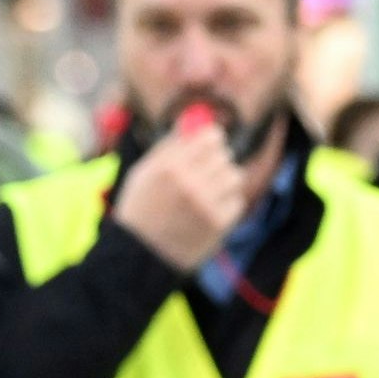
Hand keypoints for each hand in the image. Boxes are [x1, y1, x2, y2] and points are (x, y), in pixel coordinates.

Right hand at [108, 108, 259, 274]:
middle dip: (216, 161)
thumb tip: (195, 122)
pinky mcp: (219, 223)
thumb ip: (170, 145)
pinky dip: (226, 205)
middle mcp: (189, 183)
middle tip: (204, 174)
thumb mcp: (144, 172)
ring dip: (224, 182)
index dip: (212, 139)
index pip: (210, 137)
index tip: (211, 144)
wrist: (141, 255)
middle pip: (224, 155)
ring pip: (235, 176)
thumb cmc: (141, 209)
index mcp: (169, 166)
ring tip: (207, 193)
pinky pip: (237, 201)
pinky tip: (209, 212)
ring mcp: (206, 204)